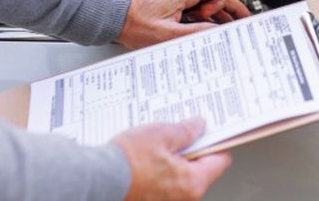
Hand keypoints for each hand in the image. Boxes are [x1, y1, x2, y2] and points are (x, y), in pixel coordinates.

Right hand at [111, 117, 230, 200]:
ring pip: (181, 178)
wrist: (97, 180)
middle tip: (180, 134)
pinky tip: (147, 159)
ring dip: (175, 161)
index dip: (217, 142)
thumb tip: (198, 126)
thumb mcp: (162, 134)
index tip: (210, 132)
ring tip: (159, 146)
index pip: (221, 161)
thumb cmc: (128, 161)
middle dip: (192, 151)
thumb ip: (186, 130)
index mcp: (193, 183)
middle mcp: (184, 199)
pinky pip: (165, 186)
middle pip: (201, 170)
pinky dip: (161, 172)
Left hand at [118, 0, 249, 48]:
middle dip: (222, 8)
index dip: (224, 2)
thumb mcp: (169, 35)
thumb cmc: (135, 24)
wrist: (113, 17)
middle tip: (233, 22)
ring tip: (211, 28)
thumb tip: (217, 31)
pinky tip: (195, 24)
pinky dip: (197, 11)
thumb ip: (197, 31)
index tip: (223, 17)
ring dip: (208, 12)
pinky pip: (190, 0)